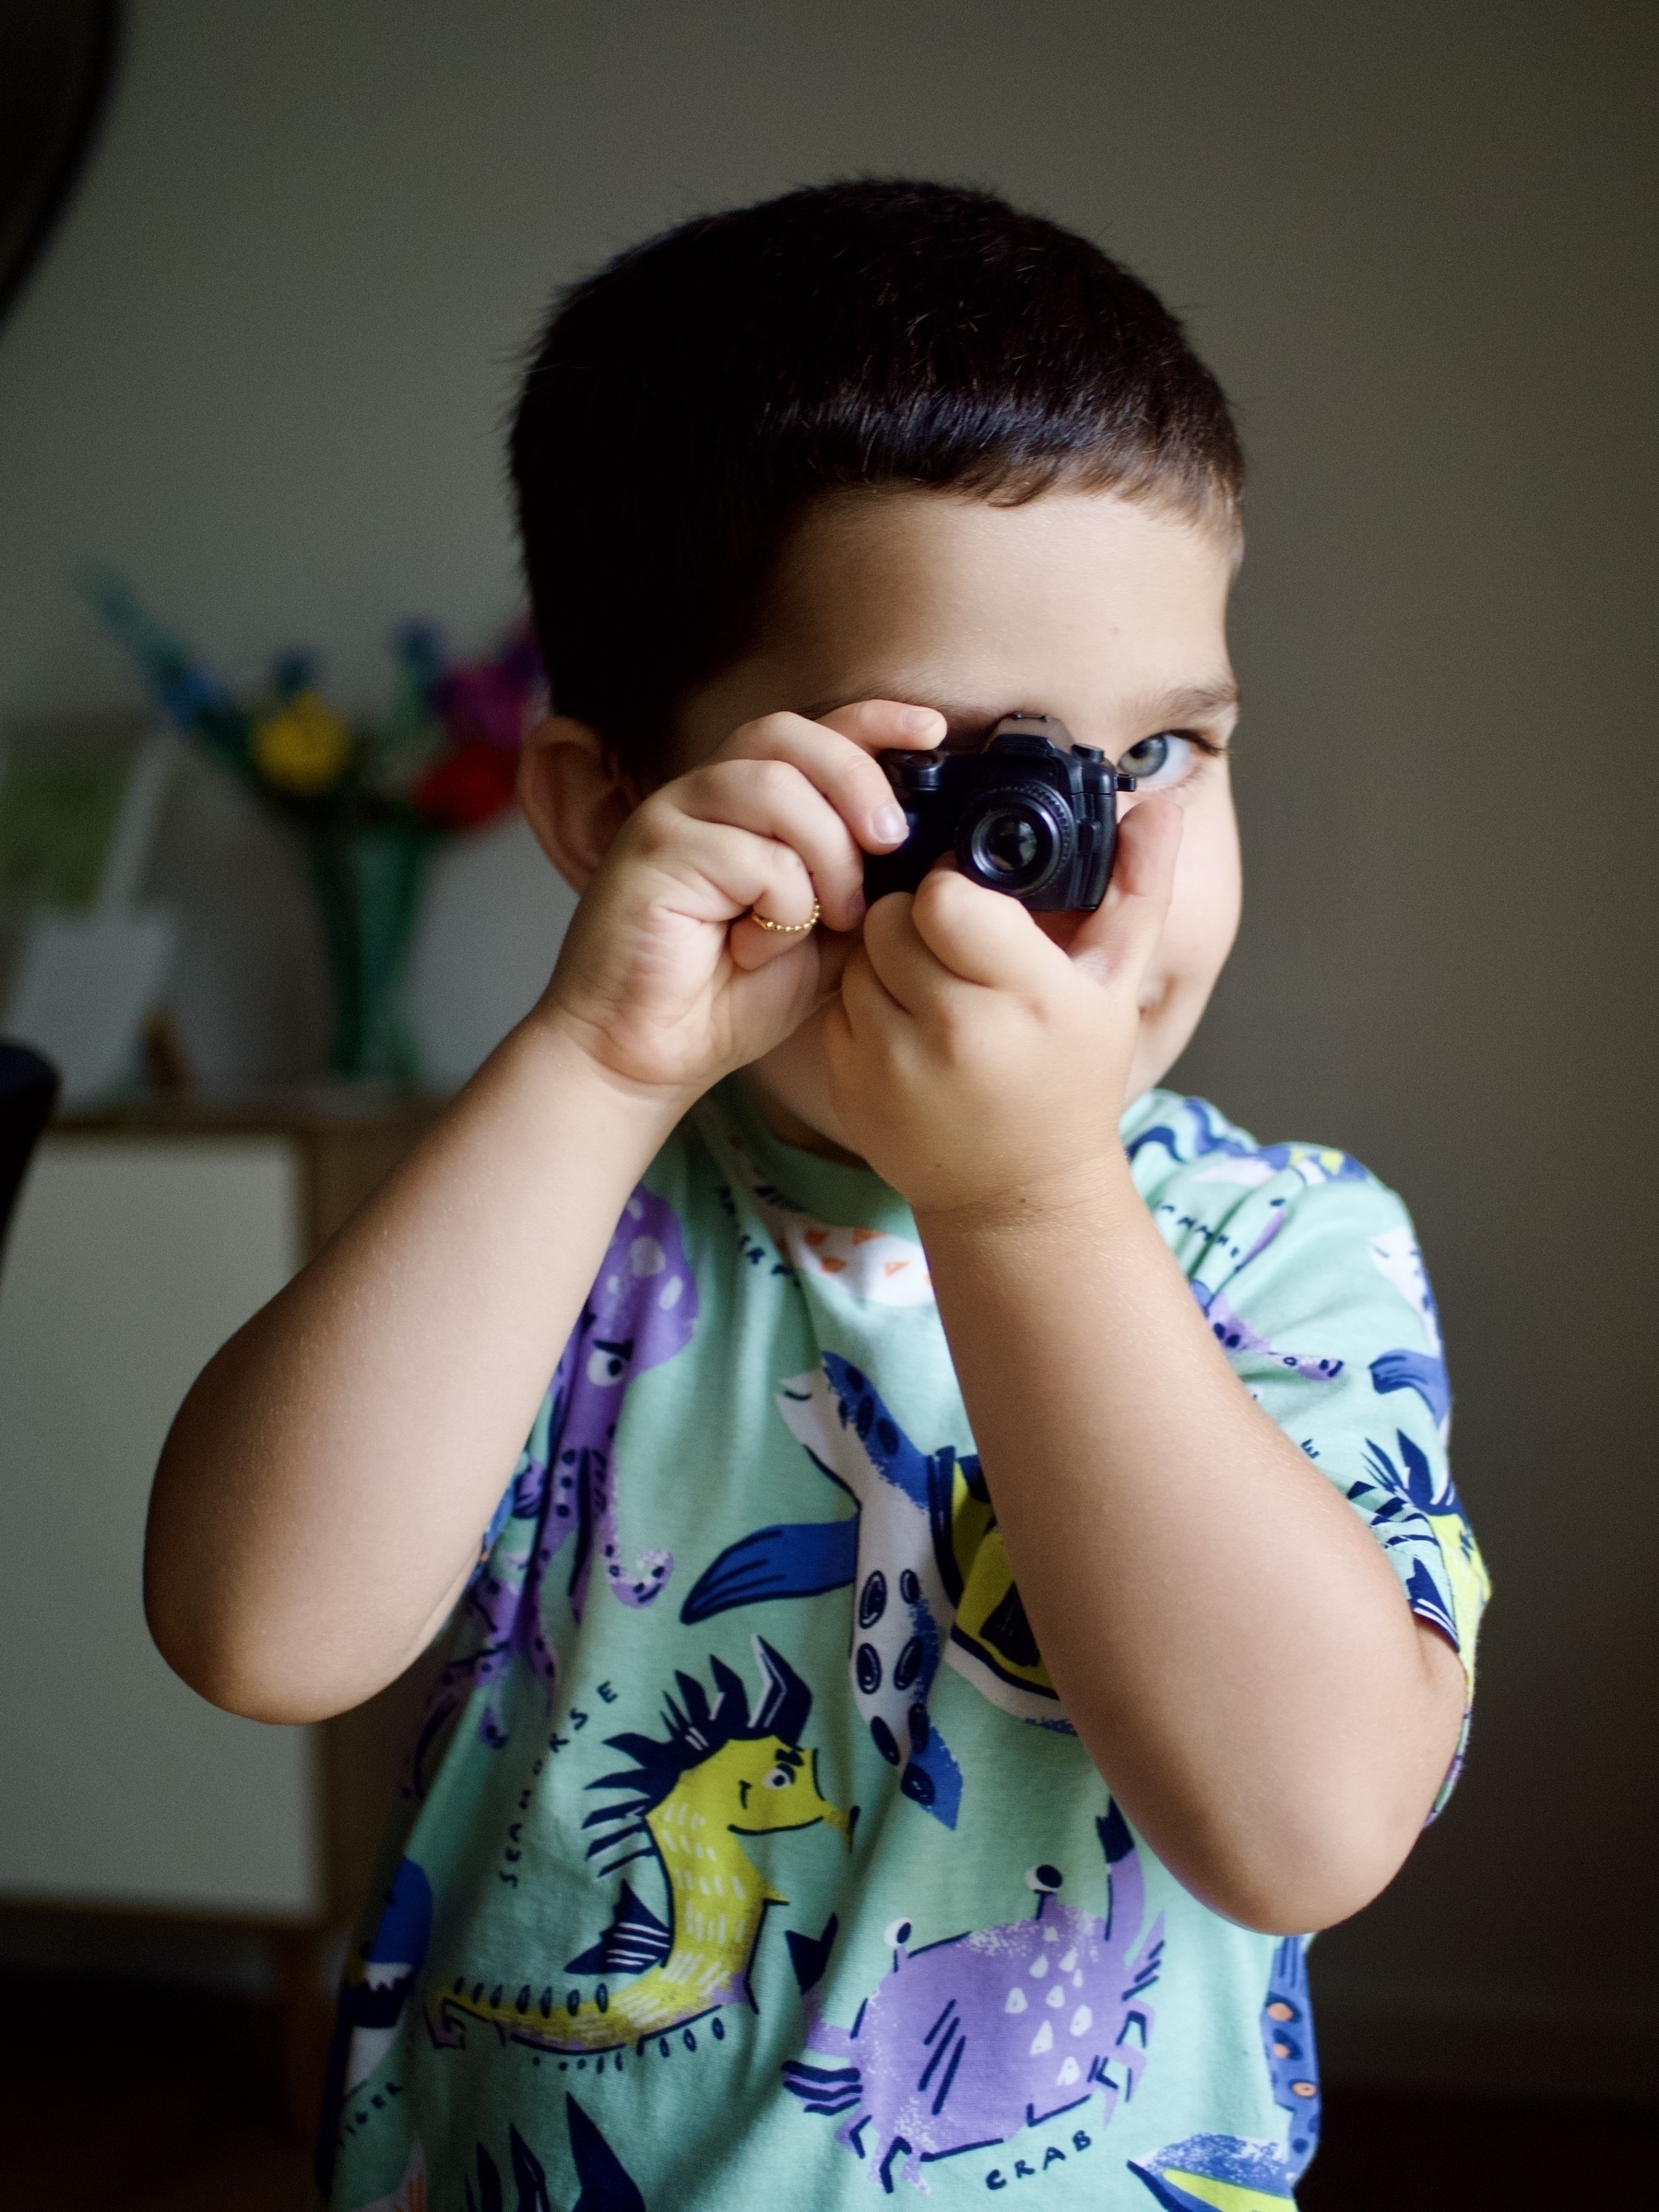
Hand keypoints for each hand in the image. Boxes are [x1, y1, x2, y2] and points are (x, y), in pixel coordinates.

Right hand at [538, 701, 944, 1099]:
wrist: (642, 1057)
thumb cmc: (726, 1001)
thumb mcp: (823, 941)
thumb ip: (863, 887)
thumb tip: (927, 852)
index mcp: (745, 807)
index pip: (809, 731)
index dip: (873, 720)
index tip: (933, 731)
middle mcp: (704, 798)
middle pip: (789, 736)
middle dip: (857, 780)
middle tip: (890, 843)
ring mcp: (672, 819)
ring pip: (776, 786)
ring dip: (826, 853)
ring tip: (829, 917)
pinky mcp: (652, 853)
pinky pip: (750, 851)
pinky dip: (780, 902)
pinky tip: (758, 947)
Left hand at [823, 797, 1183, 1217]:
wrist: (1019, 1194)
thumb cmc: (1072, 1080)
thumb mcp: (1116, 987)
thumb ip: (1136, 889)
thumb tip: (1155, 803)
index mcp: (1028, 997)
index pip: (945, 899)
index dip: (953, 888)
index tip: (975, 904)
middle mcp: (956, 1033)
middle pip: (892, 919)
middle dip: (916, 920)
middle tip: (951, 947)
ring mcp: (894, 1065)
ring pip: (859, 957)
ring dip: (887, 959)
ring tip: (932, 989)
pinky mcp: (850, 1088)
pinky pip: (837, 1004)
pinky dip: (864, 1004)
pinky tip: (907, 1030)